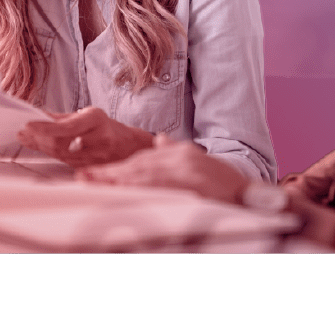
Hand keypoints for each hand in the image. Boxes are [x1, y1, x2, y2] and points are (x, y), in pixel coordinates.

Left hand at [17, 107, 153, 167]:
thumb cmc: (106, 127)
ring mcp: (97, 156)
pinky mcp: (92, 168)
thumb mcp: (89, 115)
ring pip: (61, 154)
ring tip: (26, 137)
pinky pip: (66, 162)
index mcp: (96, 119)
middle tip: (23, 131)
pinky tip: (39, 146)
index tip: (28, 124)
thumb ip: (63, 118)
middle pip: (62, 143)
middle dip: (39, 138)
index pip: (68, 126)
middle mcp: (99, 138)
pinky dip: (50, 153)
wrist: (129, 146)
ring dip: (41, 146)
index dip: (47, 127)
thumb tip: (38, 116)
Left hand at [77, 135, 248, 203]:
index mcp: (178, 153)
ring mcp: (186, 169)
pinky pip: (160, 186)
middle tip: (83, 178)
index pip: (140, 160)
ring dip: (118, 180)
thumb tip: (157, 139)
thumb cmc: (223, 184)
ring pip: (144, 174)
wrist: (251, 195)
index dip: (115, 168)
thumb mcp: (198, 161)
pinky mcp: (193, 182)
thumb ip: (175, 151)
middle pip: (137, 165)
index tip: (91, 174)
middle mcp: (180, 157)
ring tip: (95, 183)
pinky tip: (124, 191)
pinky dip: (140, 188)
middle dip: (109, 173)